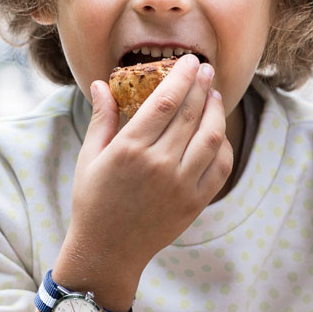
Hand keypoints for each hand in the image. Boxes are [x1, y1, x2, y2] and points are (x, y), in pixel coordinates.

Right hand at [64, 54, 233, 282]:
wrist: (108, 251)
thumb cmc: (93, 202)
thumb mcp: (89, 158)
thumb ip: (101, 118)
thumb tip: (99, 83)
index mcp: (130, 150)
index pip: (166, 102)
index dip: (182, 76)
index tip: (189, 60)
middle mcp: (159, 165)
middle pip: (192, 114)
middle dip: (203, 85)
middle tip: (206, 69)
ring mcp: (181, 186)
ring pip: (211, 138)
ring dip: (216, 111)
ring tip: (214, 95)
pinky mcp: (195, 203)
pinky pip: (219, 167)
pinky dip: (223, 145)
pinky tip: (216, 132)